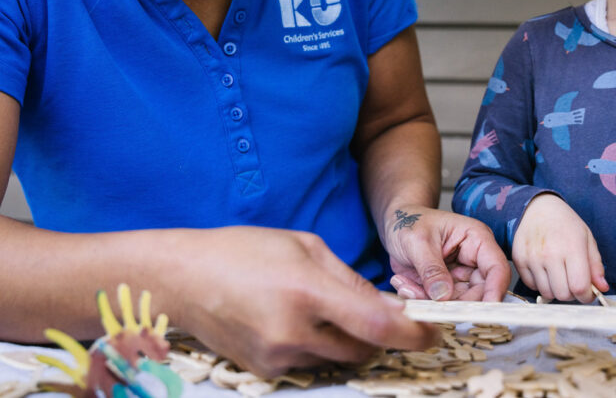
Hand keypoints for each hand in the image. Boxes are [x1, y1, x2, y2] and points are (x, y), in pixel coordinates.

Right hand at [175, 226, 438, 376]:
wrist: (183, 279)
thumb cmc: (241, 250)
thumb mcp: (304, 245)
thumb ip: (349, 279)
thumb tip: (387, 306)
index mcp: (307, 290)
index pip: (377, 325)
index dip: (413, 333)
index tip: (432, 331)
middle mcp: (293, 331)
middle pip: (364, 350)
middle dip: (379, 334)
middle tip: (374, 311)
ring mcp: (277, 356)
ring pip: (337, 358)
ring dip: (345, 339)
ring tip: (320, 307)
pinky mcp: (265, 371)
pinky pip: (309, 363)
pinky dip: (316, 346)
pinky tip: (293, 319)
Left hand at [384, 206, 510, 302]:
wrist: (394, 225)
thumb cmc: (410, 222)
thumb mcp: (418, 241)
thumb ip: (431, 268)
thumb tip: (444, 296)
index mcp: (476, 239)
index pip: (496, 268)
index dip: (495, 290)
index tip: (487, 311)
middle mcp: (473, 260)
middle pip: (479, 292)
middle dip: (455, 302)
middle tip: (430, 304)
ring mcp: (460, 276)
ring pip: (457, 302)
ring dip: (431, 301)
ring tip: (408, 285)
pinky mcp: (445, 288)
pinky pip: (439, 304)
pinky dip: (421, 299)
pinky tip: (405, 283)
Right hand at [512, 193, 606, 302]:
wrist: (537, 208)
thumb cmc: (565, 223)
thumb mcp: (587, 239)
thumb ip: (596, 266)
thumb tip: (602, 288)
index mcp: (571, 248)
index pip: (579, 287)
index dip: (586, 296)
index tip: (587, 293)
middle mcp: (549, 254)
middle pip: (563, 294)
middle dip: (571, 294)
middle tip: (572, 283)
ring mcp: (532, 258)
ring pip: (546, 293)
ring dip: (555, 290)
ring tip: (558, 276)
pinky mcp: (519, 260)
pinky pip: (531, 286)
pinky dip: (540, 284)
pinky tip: (545, 271)